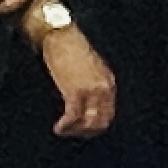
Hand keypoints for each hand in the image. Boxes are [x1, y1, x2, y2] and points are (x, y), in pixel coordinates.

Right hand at [38, 17, 117, 135]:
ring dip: (75, 131)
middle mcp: (104, 88)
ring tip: (64, 130)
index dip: (95, 124)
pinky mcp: (75, 92)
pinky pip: (73, 117)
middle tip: (73, 133)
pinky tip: (59, 127)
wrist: (59, 34)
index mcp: (108, 81)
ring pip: (88, 123)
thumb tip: (84, 101)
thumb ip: (91, 83)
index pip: (108, 112)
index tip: (82, 127)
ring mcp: (91, 91)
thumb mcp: (88, 67)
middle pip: (102, 121)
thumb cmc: (70, 46)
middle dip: (87, 131)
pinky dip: (66, 126)